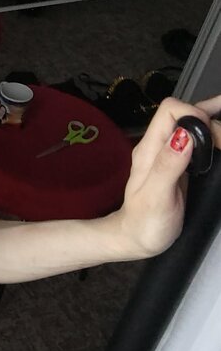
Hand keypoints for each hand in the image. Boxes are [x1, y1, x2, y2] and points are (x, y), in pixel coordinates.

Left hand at [113, 94, 220, 259]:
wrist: (137, 238)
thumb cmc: (144, 223)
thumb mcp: (155, 197)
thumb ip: (168, 165)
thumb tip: (184, 134)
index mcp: (149, 149)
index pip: (169, 111)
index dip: (194, 114)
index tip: (213, 135)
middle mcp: (158, 146)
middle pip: (184, 114)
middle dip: (210, 119)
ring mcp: (169, 153)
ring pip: (192, 125)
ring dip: (213, 119)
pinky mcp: (180, 163)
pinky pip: (197, 141)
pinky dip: (213, 133)